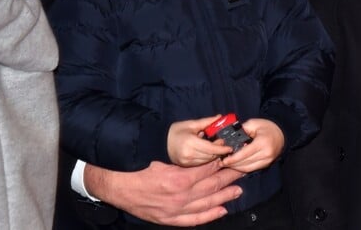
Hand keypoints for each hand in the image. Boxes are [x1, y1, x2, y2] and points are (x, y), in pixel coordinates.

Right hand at [84, 160, 242, 225]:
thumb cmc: (140, 165)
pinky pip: (194, 219)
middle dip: (230, 177)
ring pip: (207, 203)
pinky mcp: (170, 219)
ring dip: (225, 196)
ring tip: (239, 189)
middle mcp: (181, 196)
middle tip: (243, 170)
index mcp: (180, 177)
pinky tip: (222, 210)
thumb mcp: (163, 154)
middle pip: (212, 186)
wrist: (117, 184)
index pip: (209, 169)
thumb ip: (185, 151)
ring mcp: (176, 210)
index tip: (235, 157)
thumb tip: (205, 140)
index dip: (224, 162)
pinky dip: (210, 215)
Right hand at [168, 115, 232, 166]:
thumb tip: (220, 117)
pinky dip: (207, 160)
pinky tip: (209, 154)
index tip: (230, 147)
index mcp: (190, 143)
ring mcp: (186, 162)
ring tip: (217, 149)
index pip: (211, 148)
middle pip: (210, 156)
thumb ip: (207, 122)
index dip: (222, 148)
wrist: (161, 141)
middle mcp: (188, 154)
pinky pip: (201, 165)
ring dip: (214, 156)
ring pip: (207, 162)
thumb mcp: (192, 124)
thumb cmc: (176, 131)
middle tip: (225, 145)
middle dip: (219, 152)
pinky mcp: (186, 166)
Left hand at [221, 118, 284, 172]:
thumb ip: (242, 130)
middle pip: (245, 163)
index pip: (244, 154)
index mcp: (262, 143)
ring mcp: (267, 161)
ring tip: (227, 164)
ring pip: (248, 168)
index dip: (233, 159)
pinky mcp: (266, 164)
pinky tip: (236, 165)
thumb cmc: (267, 127)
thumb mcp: (254, 123)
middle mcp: (266, 154)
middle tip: (222, 162)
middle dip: (232, 164)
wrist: (281, 132)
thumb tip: (230, 137)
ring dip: (236, 168)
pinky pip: (252, 168)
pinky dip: (243, 167)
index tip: (224, 160)